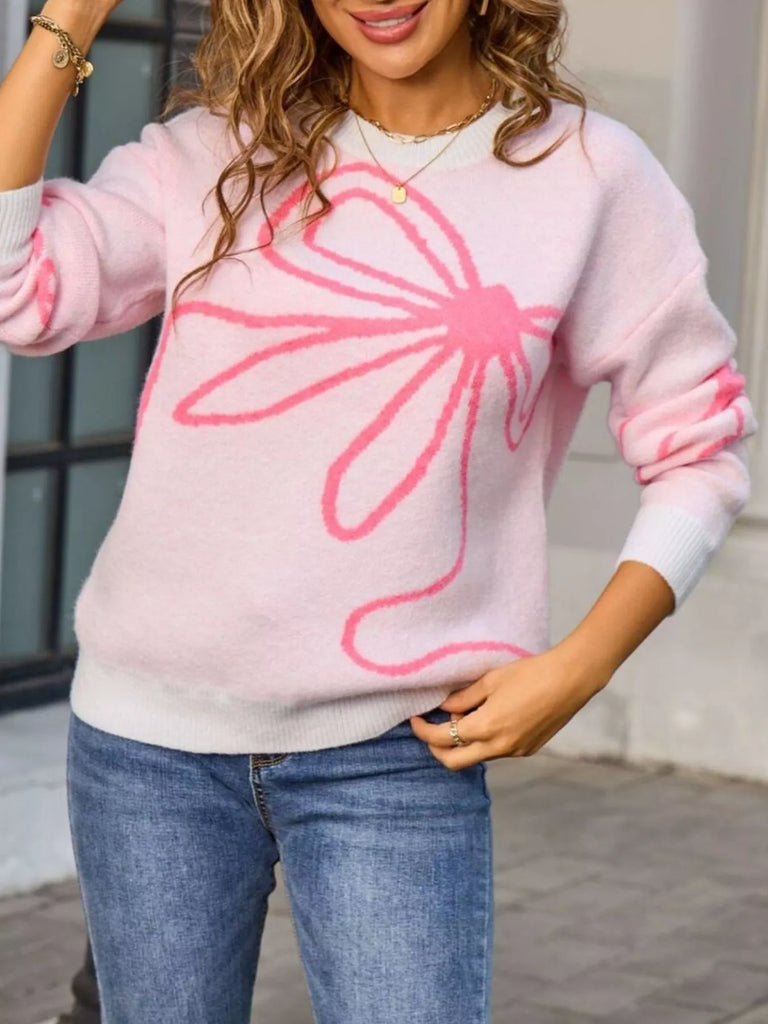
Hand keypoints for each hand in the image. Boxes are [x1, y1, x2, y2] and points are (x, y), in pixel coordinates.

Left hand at [409, 648, 613, 770]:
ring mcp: (516, 751)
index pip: (442, 739)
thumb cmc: (531, 673)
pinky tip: (488, 718)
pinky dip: (484, 740)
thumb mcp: (491, 680)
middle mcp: (500, 747)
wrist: (571, 680)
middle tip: (430, 729)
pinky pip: (497, 751)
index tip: (415, 719)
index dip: (423, 731)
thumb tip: (443, 708)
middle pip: (454, 762)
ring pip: (477, 756)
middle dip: (436, 748)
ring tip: (464, 714)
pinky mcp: (529, 750)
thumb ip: (463, 698)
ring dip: (463, 743)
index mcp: (486, 728)